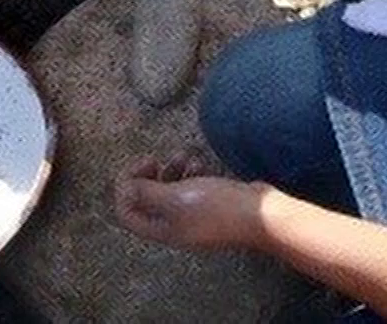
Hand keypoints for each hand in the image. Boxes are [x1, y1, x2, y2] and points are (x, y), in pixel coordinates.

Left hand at [114, 156, 265, 251]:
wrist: (262, 215)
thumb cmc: (217, 207)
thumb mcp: (175, 197)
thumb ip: (146, 193)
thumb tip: (124, 189)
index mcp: (162, 229)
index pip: (127, 213)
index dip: (126, 187)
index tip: (140, 166)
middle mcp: (175, 227)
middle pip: (146, 202)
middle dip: (147, 177)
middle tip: (154, 160)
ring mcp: (194, 218)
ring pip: (169, 192)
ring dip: (171, 171)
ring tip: (183, 157)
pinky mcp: (210, 207)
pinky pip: (190, 189)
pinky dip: (190, 174)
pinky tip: (199, 163)